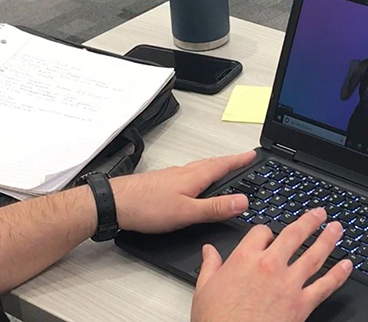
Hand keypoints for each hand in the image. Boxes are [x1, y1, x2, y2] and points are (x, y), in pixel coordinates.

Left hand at [110, 151, 255, 233]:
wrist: (115, 203)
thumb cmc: (146, 207)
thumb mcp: (187, 213)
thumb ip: (215, 207)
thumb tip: (242, 201)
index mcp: (193, 177)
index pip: (222, 165)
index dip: (239, 160)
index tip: (252, 154)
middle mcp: (183, 172)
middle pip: (212, 163)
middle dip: (229, 161)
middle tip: (242, 159)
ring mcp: (171, 175)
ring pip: (198, 168)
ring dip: (214, 166)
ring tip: (223, 168)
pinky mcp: (162, 182)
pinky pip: (187, 173)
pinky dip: (199, 174)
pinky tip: (194, 182)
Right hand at [191, 209, 352, 321]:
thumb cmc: (218, 320)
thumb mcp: (204, 288)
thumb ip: (209, 266)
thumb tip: (208, 251)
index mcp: (244, 259)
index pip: (261, 232)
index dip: (266, 232)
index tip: (269, 234)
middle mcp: (269, 266)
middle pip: (293, 235)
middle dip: (308, 222)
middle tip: (319, 214)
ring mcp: (288, 284)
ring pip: (313, 255)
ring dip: (327, 239)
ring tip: (336, 229)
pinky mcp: (301, 304)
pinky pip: (325, 286)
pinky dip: (339, 275)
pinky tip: (347, 265)